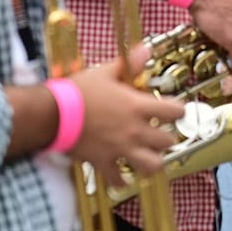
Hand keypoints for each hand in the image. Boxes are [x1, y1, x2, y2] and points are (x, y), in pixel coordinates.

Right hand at [70, 44, 184, 178]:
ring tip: (149, 157)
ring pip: (152, 166)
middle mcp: (135, 130)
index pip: (175, 111)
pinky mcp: (104, 162)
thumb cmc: (79, 91)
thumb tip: (146, 49)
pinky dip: (121, 182)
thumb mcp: (106, 72)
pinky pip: (117, 180)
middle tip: (161, 133)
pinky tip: (122, 178)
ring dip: (153, 162)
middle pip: (168, 141)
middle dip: (168, 138)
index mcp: (138, 107)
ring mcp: (121, 149)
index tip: (174, 110)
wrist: (53, 114)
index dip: (178, 110)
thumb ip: (130, 63)